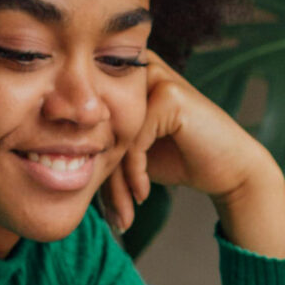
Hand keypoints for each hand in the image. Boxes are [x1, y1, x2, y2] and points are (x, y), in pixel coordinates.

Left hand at [104, 53, 284, 255]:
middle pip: (99, 128)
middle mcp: (137, 69)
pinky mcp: (168, 94)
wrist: (230, 168)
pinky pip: (135, 140)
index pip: (90, 123)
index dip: (90, 166)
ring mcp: (154, 77)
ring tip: (124, 213)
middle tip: (113, 216)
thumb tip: (55, 166)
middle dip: (102, 177)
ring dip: (118, 181)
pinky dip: (136, 172)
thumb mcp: (132, 155)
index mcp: (124, 76)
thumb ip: (101, 149)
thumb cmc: (180, 159)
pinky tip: (144, 194)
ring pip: (115, 136)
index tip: (101, 206)